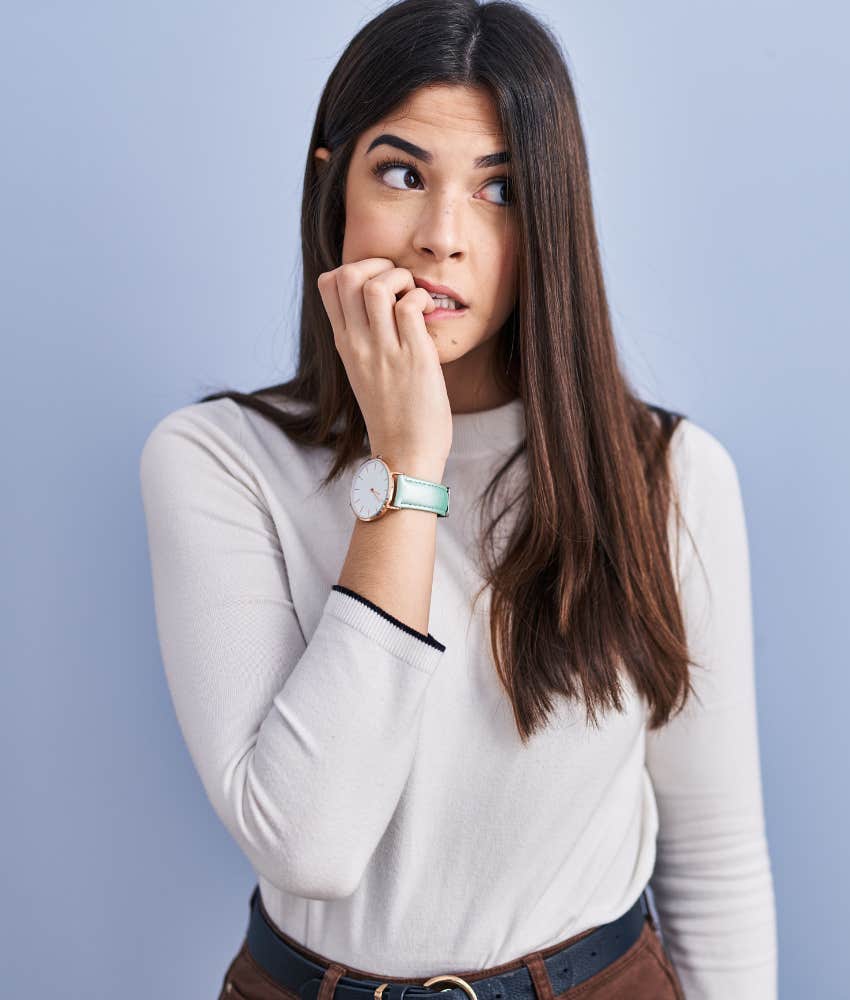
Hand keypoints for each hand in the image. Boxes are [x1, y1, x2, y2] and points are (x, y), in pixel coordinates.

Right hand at [317, 258, 451, 471]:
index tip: (378, 281)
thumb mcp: (366, 372)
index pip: (328, 284)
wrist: (406, 453)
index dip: (354, 268)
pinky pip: (410, 307)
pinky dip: (421, 300)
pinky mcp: (413, 359)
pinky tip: (429, 314)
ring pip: (376, 287)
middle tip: (399, 282)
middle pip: (347, 276)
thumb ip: (367, 340)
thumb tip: (382, 307)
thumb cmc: (393, 414)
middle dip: (377, 264)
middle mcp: (359, 345)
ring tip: (414, 296)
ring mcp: (384, 352)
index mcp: (345, 345)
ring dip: (400, 278)